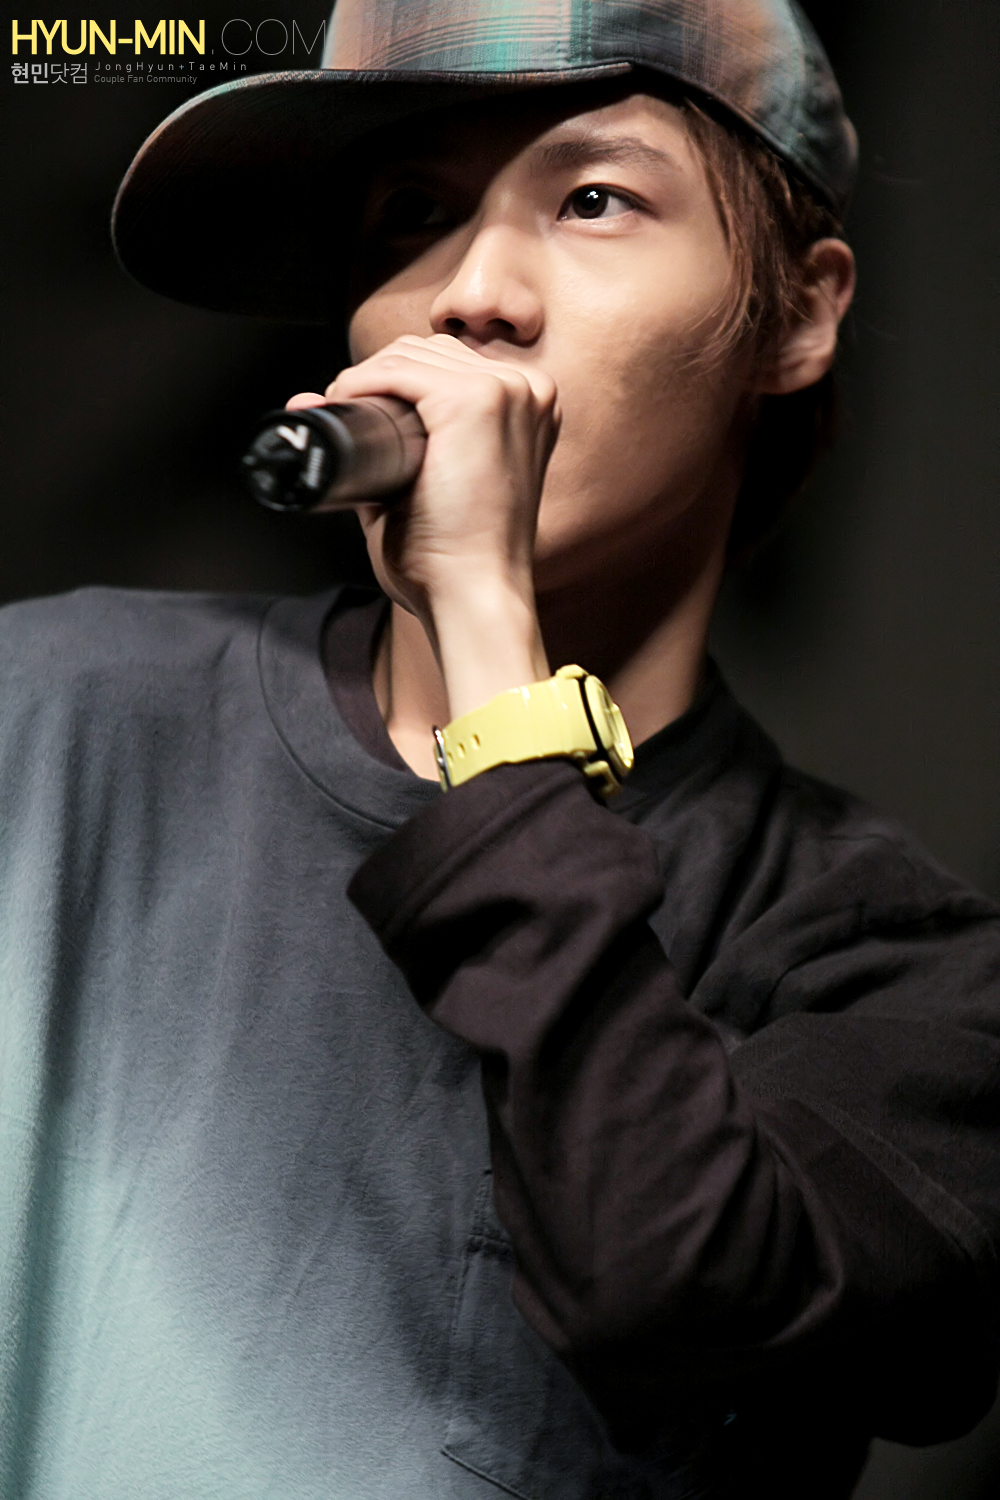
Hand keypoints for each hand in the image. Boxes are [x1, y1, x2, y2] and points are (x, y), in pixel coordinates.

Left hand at [287, 335, 559, 715]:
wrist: (474, 598)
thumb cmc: (455, 560)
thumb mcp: (426, 487)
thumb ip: (377, 444)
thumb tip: (306, 402)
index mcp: (530, 408)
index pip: (449, 364)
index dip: (394, 380)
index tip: (357, 409)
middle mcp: (528, 390)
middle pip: (430, 350)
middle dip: (376, 376)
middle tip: (340, 414)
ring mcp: (505, 391)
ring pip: (410, 354)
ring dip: (366, 378)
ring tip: (342, 414)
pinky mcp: (475, 401)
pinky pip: (398, 369)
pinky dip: (362, 382)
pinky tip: (344, 404)